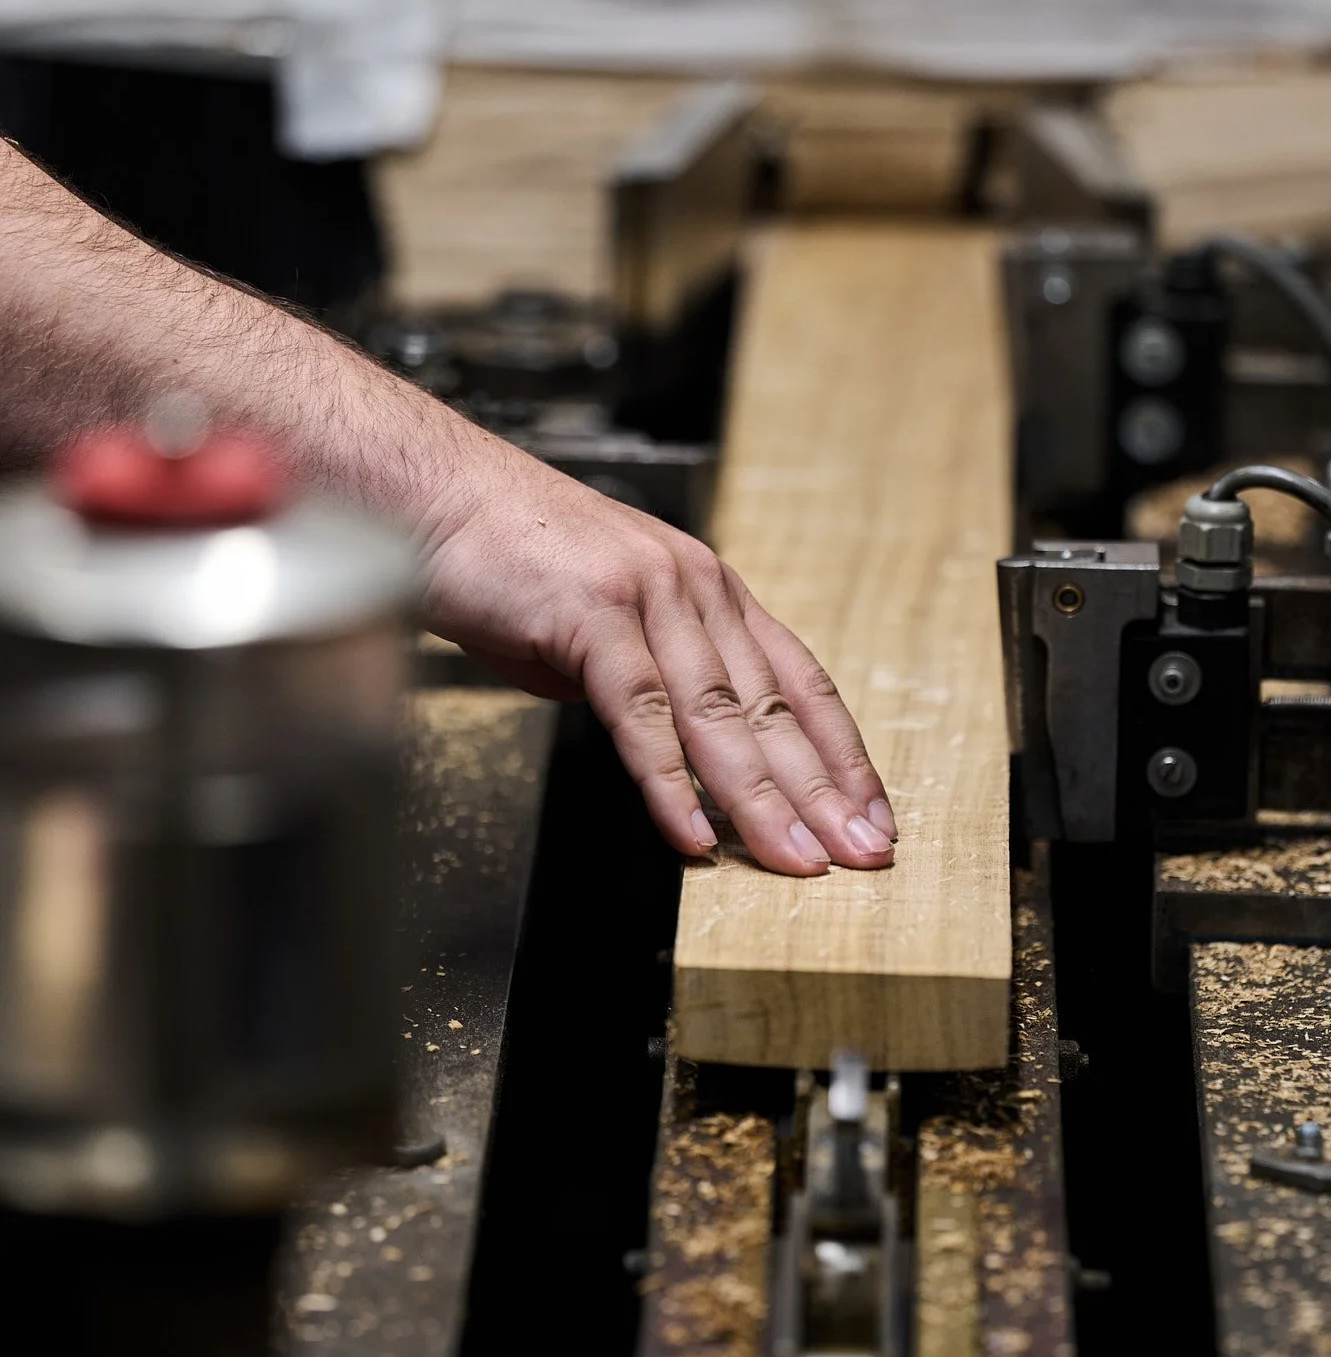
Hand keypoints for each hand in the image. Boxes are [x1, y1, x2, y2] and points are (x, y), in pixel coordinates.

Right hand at [419, 434, 896, 876]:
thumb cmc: (506, 559)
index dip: (841, 754)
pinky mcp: (593, 615)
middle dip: (824, 791)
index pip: (799, 681)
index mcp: (707, 590)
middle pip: (774, 707)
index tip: (872, 812)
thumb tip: (674, 750)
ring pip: (720, 716)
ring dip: (762, 800)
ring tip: (795, 858)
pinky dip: (669, 783)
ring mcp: (648, 598)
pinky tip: (691, 832)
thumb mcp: (605, 625)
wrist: (432, 498)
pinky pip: (642, 715)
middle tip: (861, 853)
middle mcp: (693, 587)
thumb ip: (651, 683)